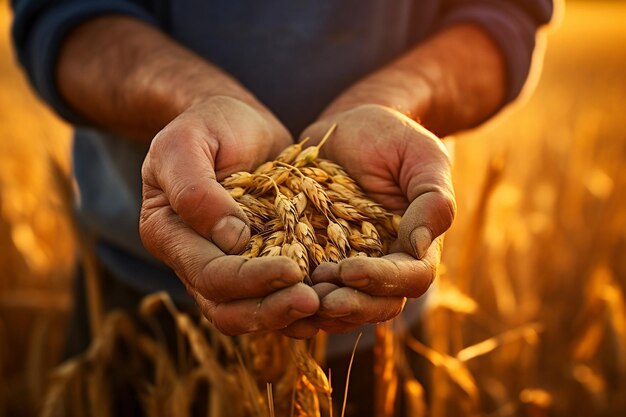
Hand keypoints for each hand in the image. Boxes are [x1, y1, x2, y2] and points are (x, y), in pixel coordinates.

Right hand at [140, 96, 319, 335]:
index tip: (292, 270)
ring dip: (283, 316)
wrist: (240, 124)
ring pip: (247, 313)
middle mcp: (192, 259)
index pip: (207, 273)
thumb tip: (229, 238)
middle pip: (226, 306)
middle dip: (269, 308)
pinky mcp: (255, 264)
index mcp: (168, 233)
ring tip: (322, 307)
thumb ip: (195, 187)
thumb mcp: (189, 140)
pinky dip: (294, 307)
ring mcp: (225, 266)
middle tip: (313, 302)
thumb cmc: (211, 124)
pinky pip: (271, 298)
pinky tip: (327, 301)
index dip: (247, 279)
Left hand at [300, 104, 455, 332]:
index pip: (410, 278)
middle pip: (377, 304)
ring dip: (321, 308)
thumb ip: (433, 201)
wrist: (351, 125)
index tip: (350, 269)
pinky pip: (309, 287)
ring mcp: (350, 264)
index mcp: (417, 246)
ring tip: (295, 296)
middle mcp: (385, 263)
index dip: (382, 280)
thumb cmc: (394, 138)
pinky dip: (296, 295)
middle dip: (350, 305)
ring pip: (343, 305)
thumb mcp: (423, 158)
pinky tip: (275, 290)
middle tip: (320, 298)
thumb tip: (420, 247)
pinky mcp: (317, 257)